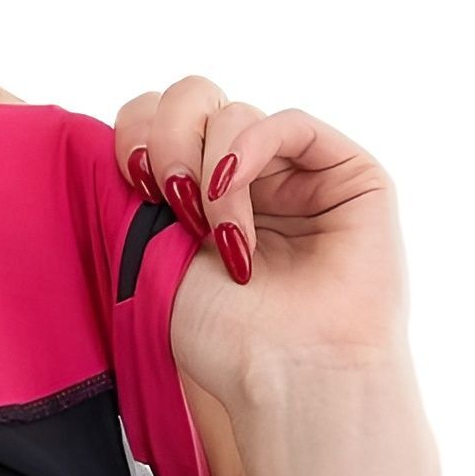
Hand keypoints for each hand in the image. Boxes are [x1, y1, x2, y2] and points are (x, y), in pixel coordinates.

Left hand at [113, 75, 410, 408]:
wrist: (286, 375)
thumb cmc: (222, 338)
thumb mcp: (150, 254)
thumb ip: (136, 190)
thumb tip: (127, 135)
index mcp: (196, 196)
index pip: (155, 122)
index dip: (135, 134)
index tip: (129, 181)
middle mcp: (247, 180)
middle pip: (192, 100)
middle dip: (166, 138)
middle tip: (165, 198)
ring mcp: (296, 175)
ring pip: (233, 112)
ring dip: (208, 168)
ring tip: (216, 233)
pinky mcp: (346, 174)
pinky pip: (288, 122)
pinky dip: (249, 149)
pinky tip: (232, 195)